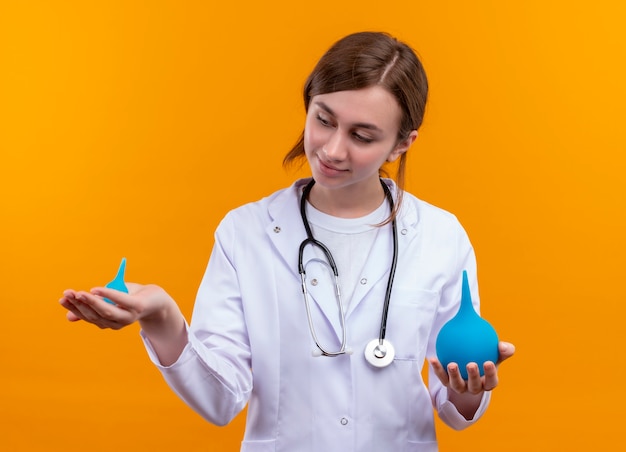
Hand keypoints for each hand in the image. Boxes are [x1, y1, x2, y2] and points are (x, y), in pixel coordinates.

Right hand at [59, 283, 174, 329]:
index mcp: (108, 322)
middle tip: (68, 293)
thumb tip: (69, 318)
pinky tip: (97, 289)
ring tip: (80, 293)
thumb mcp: (110, 300)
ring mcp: (128, 316)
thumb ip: (92, 308)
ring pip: (106, 311)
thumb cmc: (131, 297)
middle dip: (79, 304)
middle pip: (94, 315)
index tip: (62, 298)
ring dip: (91, 302)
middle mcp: (117, 323)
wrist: (156, 298)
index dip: (74, 308)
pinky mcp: (138, 307)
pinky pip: (122, 301)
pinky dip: (109, 295)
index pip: (88, 316)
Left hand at [428, 341, 514, 394]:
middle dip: (473, 377)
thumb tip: (504, 345)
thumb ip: (502, 349)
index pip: (491, 381)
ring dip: (454, 375)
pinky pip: (441, 376)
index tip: (488, 362)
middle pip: (474, 386)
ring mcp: (459, 387)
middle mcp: (474, 388)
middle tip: (471, 364)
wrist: (468, 357)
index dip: (490, 374)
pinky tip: (433, 358)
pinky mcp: (446, 382)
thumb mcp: (495, 352)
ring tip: (452, 364)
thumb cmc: (485, 355)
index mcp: (487, 382)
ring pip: (457, 385)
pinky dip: (437, 368)